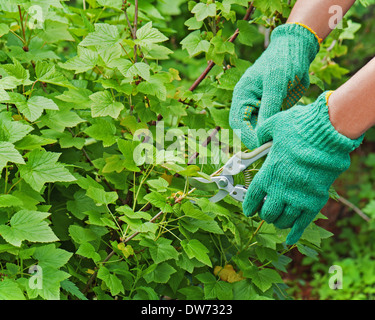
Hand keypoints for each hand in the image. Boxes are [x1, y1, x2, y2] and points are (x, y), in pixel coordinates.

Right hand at [229, 23, 319, 149]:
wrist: (298, 50)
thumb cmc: (283, 61)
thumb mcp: (276, 83)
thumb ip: (269, 106)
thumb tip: (262, 130)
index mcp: (242, 95)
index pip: (238, 122)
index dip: (247, 136)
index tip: (261, 144)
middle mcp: (249, 102)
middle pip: (247, 128)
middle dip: (258, 138)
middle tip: (273, 145)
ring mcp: (261, 106)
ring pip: (260, 128)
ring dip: (268, 134)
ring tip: (281, 139)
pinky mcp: (273, 108)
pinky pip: (271, 123)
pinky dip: (277, 128)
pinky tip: (286, 130)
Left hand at [243, 91, 363, 243]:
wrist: (327, 132)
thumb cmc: (299, 127)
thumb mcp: (273, 125)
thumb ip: (262, 135)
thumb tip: (259, 139)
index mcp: (267, 173)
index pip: (252, 198)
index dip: (248, 206)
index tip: (248, 210)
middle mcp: (280, 189)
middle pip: (267, 213)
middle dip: (265, 214)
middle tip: (266, 211)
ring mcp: (298, 197)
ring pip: (283, 220)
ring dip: (279, 221)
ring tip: (278, 219)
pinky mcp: (315, 200)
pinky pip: (303, 223)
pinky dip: (295, 233)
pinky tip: (289, 239)